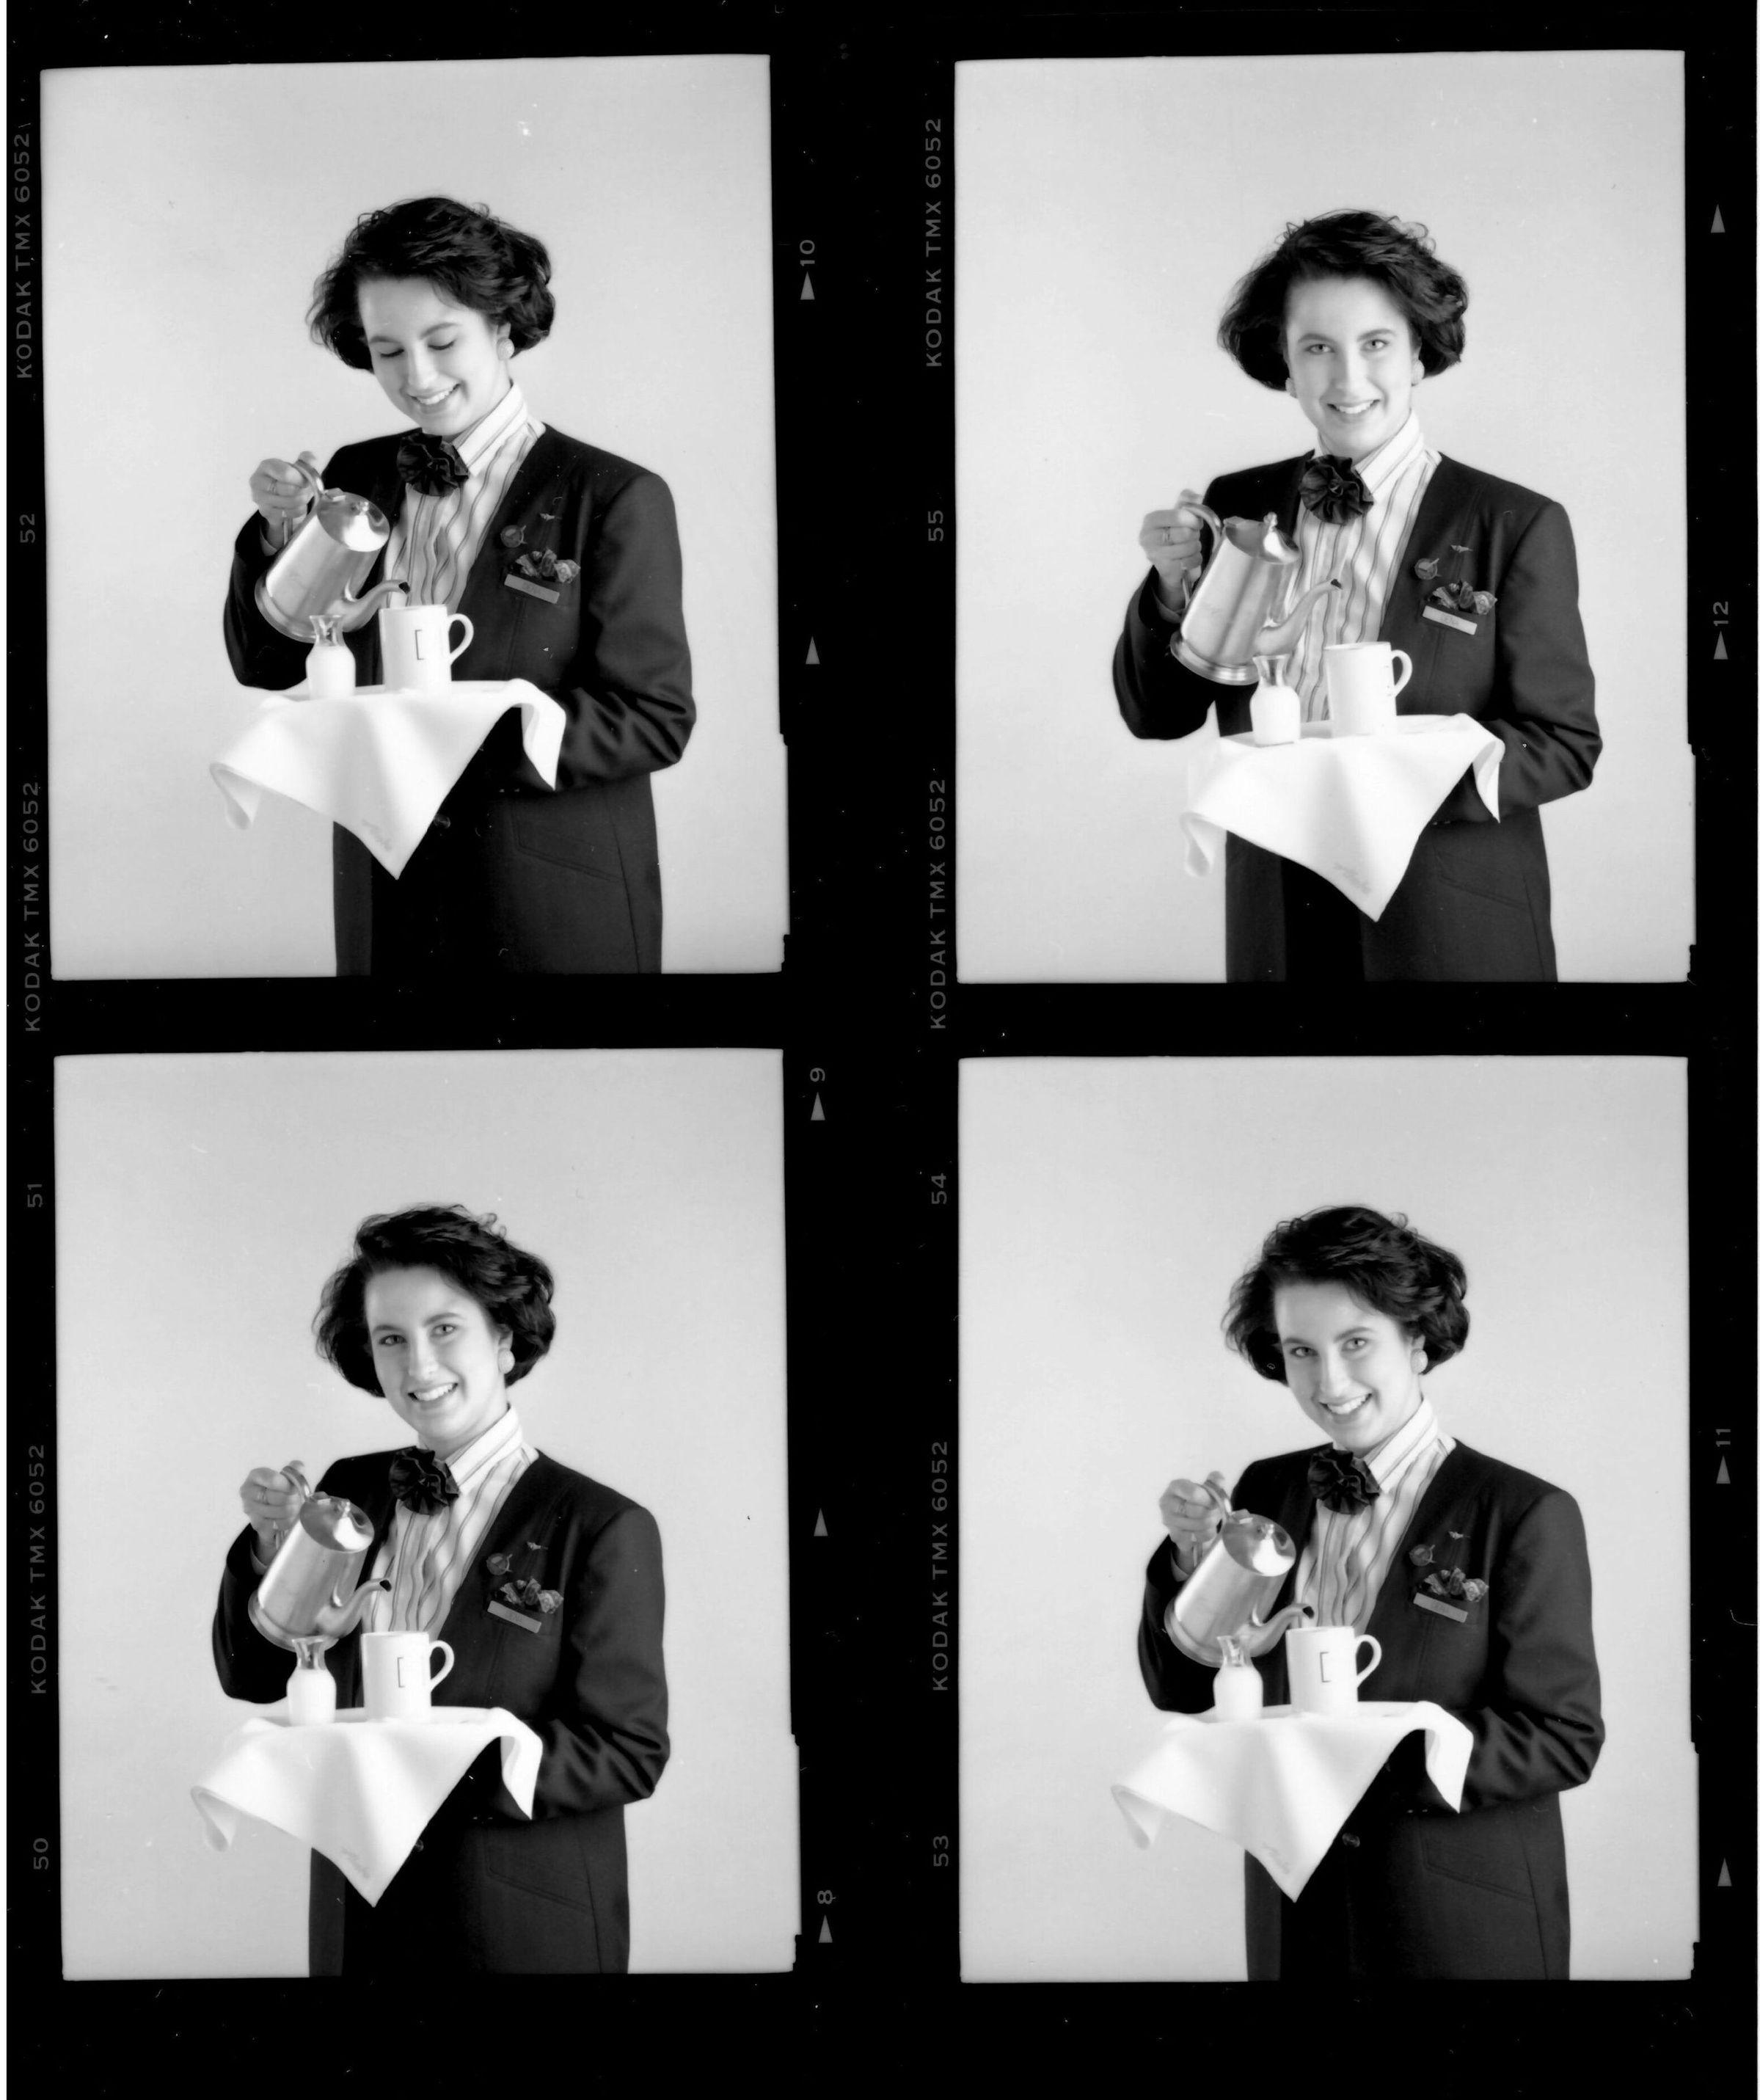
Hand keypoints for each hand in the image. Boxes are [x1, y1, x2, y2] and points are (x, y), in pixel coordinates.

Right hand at [239, 1460, 309, 1555]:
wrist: (274, 1509)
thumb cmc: (280, 1490)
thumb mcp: (287, 1477)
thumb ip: (294, 1470)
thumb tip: (298, 1466)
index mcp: (255, 1476)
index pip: (272, 1479)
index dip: (287, 1484)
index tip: (294, 1488)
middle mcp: (248, 1492)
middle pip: (275, 1496)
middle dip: (291, 1498)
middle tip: (297, 1498)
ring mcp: (250, 1510)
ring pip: (278, 1511)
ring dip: (292, 1510)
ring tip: (295, 1506)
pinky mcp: (257, 1524)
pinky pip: (278, 1524)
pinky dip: (288, 1521)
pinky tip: (290, 1516)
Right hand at [250, 452, 321, 546]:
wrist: (280, 498)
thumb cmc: (289, 481)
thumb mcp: (298, 468)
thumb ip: (306, 461)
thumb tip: (311, 458)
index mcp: (266, 466)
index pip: (285, 473)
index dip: (300, 479)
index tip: (307, 481)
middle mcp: (258, 481)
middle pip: (289, 489)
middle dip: (303, 491)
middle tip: (307, 490)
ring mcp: (260, 498)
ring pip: (290, 502)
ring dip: (302, 501)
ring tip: (304, 497)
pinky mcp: (265, 512)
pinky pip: (288, 513)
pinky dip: (298, 511)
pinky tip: (299, 506)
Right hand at [1137, 490, 1209, 604]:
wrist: (1170, 565)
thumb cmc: (1174, 536)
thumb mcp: (1179, 515)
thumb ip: (1187, 501)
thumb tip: (1197, 498)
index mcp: (1150, 521)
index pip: (1177, 516)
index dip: (1192, 519)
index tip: (1195, 522)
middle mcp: (1148, 538)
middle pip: (1185, 532)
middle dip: (1194, 534)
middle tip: (1192, 536)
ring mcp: (1155, 555)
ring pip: (1189, 547)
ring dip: (1195, 547)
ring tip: (1190, 547)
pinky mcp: (1165, 569)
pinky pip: (1191, 561)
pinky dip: (1195, 559)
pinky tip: (1189, 558)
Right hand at [1159, 1470, 1229, 1571]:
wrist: (1188, 1519)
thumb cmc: (1197, 1501)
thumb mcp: (1206, 1488)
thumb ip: (1214, 1482)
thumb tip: (1219, 1479)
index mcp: (1175, 1487)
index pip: (1193, 1493)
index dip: (1209, 1499)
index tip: (1216, 1502)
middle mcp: (1167, 1503)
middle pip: (1196, 1511)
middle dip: (1211, 1513)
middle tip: (1217, 1512)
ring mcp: (1169, 1521)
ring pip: (1198, 1525)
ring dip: (1211, 1524)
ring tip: (1213, 1520)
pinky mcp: (1175, 1536)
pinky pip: (1197, 1538)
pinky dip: (1206, 1535)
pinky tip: (1207, 1530)